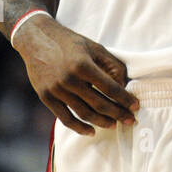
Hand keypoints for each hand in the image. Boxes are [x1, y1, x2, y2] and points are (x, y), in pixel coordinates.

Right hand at [15, 14, 135, 135]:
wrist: (37, 39)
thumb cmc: (70, 43)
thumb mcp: (95, 48)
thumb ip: (112, 66)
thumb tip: (124, 86)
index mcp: (83, 65)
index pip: (110, 88)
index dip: (125, 99)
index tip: (135, 106)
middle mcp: (69, 79)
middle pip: (99, 104)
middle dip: (118, 114)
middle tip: (130, 120)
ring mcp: (56, 90)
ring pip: (83, 113)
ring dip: (101, 122)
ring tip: (114, 125)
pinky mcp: (46, 97)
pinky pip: (65, 118)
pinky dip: (79, 128)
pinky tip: (91, 131)